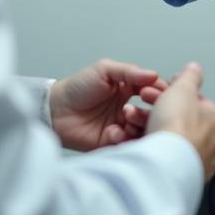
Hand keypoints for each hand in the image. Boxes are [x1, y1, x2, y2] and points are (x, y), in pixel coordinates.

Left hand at [49, 59, 168, 150]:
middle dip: (150, 112)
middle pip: (152, 113)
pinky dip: (124, 138)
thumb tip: (154, 75)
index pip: (153, 91)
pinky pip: (127, 143)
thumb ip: (129, 71)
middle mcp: (128, 109)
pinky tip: (114, 131)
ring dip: (138, 125)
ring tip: (125, 119)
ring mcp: (121, 126)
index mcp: (128, 90)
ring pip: (142, 130)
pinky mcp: (112, 142)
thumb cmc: (76, 87)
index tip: (160, 93)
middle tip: (139, 108)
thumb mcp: (104, 70)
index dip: (159, 93)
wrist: (54, 110)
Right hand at [145, 62, 214, 179]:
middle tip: (145, 103)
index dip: (175, 92)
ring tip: (134, 120)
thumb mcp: (182, 89)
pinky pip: (164, 156)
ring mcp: (197, 160)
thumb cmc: (176, 128)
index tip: (162, 89)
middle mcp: (212, 142)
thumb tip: (194, 69)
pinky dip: (151, 147)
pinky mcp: (182, 175)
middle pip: (182, 119)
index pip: (196, 101)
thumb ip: (190, 77)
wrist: (162, 163)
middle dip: (161, 109)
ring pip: (171, 138)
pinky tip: (140, 142)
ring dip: (151, 126)